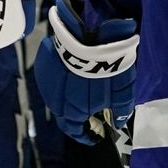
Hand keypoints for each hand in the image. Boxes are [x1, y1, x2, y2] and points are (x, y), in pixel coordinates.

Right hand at [33, 0, 137, 144]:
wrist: (94, 32)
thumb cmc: (110, 66)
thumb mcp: (122, 92)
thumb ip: (119, 111)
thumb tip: (117, 124)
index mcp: (74, 109)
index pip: (73, 129)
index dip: (83, 135)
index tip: (93, 135)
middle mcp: (55, 99)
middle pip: (62, 115)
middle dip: (75, 120)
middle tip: (88, 117)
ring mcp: (48, 80)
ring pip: (55, 97)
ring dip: (66, 101)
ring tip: (80, 96)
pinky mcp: (45, 63)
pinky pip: (51, 80)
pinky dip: (60, 83)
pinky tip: (72, 76)